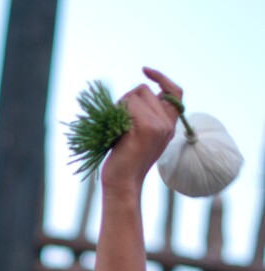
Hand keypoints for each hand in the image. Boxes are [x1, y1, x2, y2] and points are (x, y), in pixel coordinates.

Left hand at [100, 67, 182, 193]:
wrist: (122, 181)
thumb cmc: (124, 159)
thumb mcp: (140, 134)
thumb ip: (146, 114)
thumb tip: (140, 90)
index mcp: (169, 125)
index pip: (175, 92)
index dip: (161, 78)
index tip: (145, 70)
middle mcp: (167, 123)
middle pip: (144, 89)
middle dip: (126, 99)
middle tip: (118, 122)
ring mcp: (158, 125)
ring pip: (134, 94)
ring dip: (119, 106)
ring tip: (116, 129)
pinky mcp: (145, 128)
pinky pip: (128, 105)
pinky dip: (117, 113)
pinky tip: (116, 131)